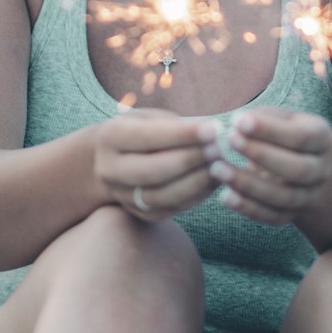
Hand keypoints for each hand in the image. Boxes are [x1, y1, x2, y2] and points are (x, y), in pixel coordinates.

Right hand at [94, 109, 222, 221]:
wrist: (112, 161)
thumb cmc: (141, 131)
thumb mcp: (150, 119)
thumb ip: (174, 126)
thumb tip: (211, 133)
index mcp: (111, 138)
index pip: (147, 137)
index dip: (182, 135)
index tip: (213, 128)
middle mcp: (110, 170)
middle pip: (152, 170)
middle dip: (190, 160)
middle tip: (218, 149)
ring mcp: (123, 196)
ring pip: (162, 196)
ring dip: (196, 182)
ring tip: (221, 166)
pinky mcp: (141, 213)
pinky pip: (171, 208)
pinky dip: (196, 196)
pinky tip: (214, 180)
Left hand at [210, 108, 331, 225]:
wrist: (308, 167)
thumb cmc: (286, 134)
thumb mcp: (283, 119)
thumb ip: (264, 120)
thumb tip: (238, 123)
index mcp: (322, 139)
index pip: (300, 137)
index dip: (270, 130)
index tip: (238, 121)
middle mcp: (322, 170)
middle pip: (297, 169)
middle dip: (261, 155)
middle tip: (230, 141)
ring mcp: (310, 195)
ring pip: (284, 197)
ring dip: (249, 185)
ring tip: (218, 169)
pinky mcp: (294, 214)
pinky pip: (273, 216)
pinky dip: (249, 208)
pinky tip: (226, 196)